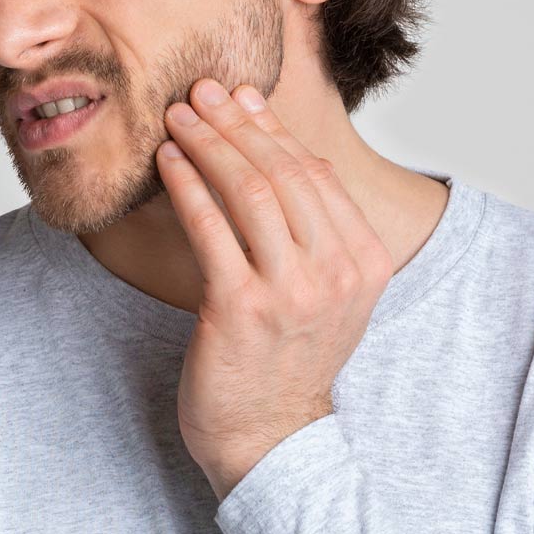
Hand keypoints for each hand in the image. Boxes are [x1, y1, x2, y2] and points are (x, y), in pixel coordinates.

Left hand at [157, 77, 394, 501]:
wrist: (271, 441)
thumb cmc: (288, 360)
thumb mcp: (326, 291)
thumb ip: (315, 227)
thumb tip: (275, 144)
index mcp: (367, 261)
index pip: (316, 173)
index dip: (272, 128)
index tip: (239, 97)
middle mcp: (338, 272)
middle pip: (282, 172)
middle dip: (235, 123)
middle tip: (199, 92)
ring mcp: (292, 291)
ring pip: (247, 190)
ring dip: (207, 143)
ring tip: (177, 118)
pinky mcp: (241, 308)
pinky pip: (209, 227)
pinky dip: (186, 185)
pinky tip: (166, 162)